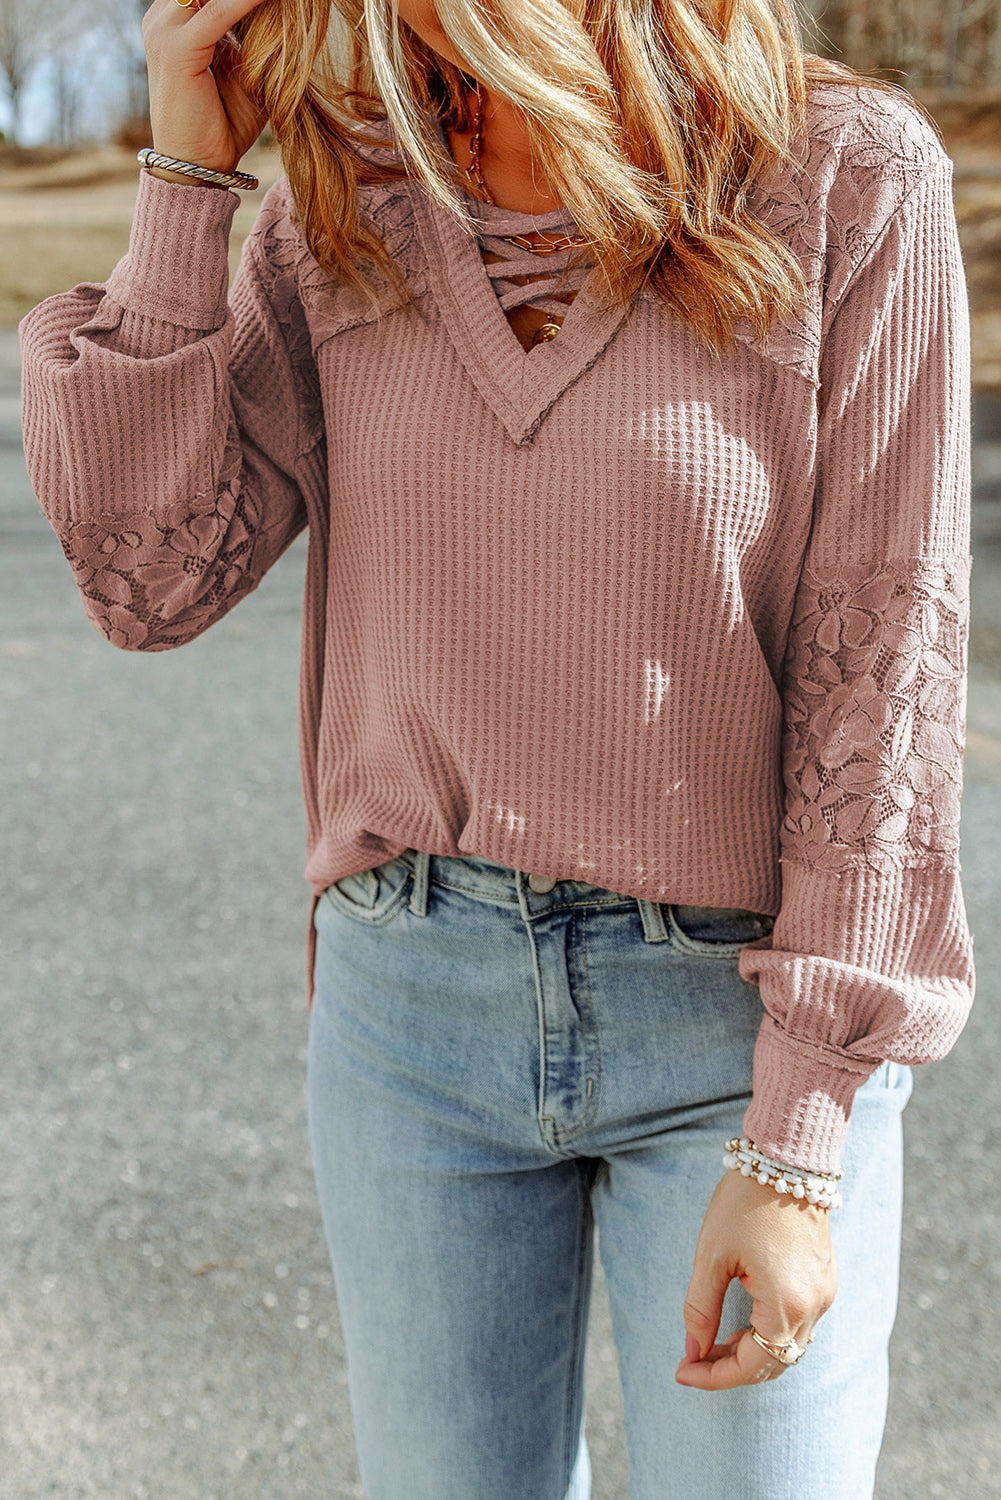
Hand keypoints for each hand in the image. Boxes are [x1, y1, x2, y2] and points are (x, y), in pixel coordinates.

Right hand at [143, 0, 273, 178]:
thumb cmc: (223, 124)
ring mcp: (164, 30)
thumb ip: (252, 37)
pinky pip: (219, 12)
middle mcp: (164, 18)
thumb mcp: (242, 69)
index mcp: (176, 19)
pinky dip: (247, 3)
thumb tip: (279, 12)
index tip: (282, 0)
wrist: (198, 166)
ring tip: (285, 0)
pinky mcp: (176, 49)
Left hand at [675, 1166, 836, 1390]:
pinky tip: (741, 1321)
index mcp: (788, 1305)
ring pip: (788, 1346)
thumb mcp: (712, 1255)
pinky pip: (799, 1323)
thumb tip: (693, 1350)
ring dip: (751, 1351)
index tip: (681, 1369)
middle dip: (731, 1367)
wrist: (787, 1158)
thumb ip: (700, 1308)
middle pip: (774, 1363)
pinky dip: (770, 1332)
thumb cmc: (744, 1202)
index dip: (714, 1376)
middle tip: (693, 1358)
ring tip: (711, 1340)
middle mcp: (814, 1306)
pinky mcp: (824, 1279)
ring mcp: (824, 1293)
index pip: (753, 1366)